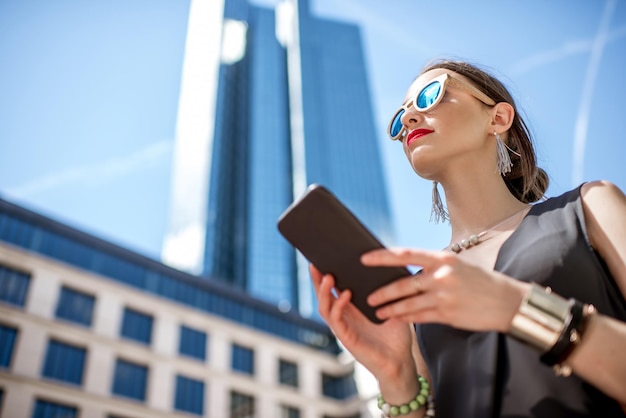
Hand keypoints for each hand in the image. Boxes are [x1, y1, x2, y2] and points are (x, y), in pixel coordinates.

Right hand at [310, 264, 415, 382]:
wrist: (401, 361)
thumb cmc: (397, 335)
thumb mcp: (392, 306)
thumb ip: (386, 289)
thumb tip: (388, 264)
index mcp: (351, 308)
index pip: (333, 289)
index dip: (324, 275)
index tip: (320, 258)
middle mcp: (344, 317)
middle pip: (323, 296)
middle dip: (317, 280)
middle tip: (314, 264)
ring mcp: (343, 328)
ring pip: (325, 307)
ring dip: (324, 292)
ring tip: (329, 276)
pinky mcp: (347, 338)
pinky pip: (336, 320)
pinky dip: (338, 306)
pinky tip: (345, 294)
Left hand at [362, 248, 528, 331]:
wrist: (508, 302)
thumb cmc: (481, 281)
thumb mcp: (458, 266)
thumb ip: (433, 267)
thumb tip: (407, 270)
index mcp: (442, 258)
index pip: (405, 254)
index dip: (382, 257)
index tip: (364, 258)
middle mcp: (441, 275)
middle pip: (403, 283)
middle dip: (382, 292)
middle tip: (367, 296)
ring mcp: (444, 296)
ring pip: (408, 303)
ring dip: (390, 308)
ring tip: (377, 311)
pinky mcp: (448, 314)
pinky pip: (420, 317)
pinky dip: (406, 318)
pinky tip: (396, 319)